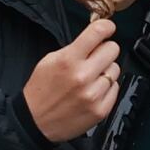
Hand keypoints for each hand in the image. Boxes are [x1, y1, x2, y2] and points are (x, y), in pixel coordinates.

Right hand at [22, 13, 124, 140]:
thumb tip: (94, 39)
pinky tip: (93, 91)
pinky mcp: (101, 110)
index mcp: (68, 60)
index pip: (97, 33)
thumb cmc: (40, 91)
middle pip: (113, 49)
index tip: (107, 28)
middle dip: (104, 50)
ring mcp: (94, 94)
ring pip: (115, 69)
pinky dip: (106, 88)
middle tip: (95, 57)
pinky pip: (115, 88)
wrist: (35, 122)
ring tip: (91, 78)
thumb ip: (73, 49)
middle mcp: (83, 76)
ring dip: (105, 71)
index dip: (106, 27)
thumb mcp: (49, 61)